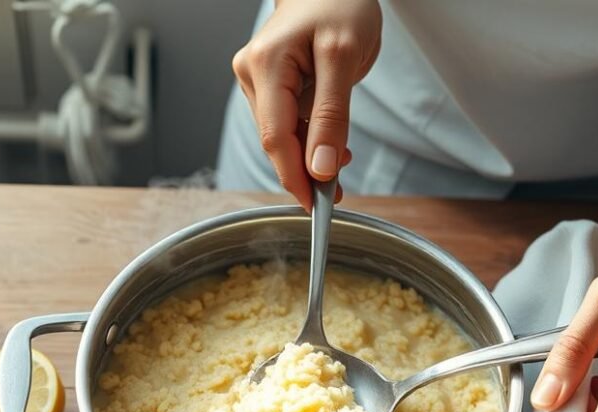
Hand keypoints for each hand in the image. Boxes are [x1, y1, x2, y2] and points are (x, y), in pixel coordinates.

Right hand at [231, 0, 381, 208]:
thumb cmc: (339, 4)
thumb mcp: (345, 58)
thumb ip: (332, 116)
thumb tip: (321, 167)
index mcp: (265, 64)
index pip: (276, 136)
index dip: (295, 176)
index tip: (316, 205)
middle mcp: (252, 73)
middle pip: (276, 140)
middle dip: (306, 171)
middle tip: (338, 194)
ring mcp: (257, 79)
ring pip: (282, 135)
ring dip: (309, 156)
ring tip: (342, 166)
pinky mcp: (268, 84)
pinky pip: (287, 123)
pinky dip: (309, 139)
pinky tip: (331, 146)